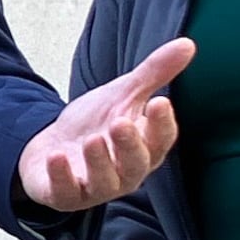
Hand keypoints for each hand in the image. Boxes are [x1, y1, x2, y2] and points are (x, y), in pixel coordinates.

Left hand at [19, 37, 191, 209]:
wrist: (52, 147)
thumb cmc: (96, 124)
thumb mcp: (123, 95)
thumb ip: (153, 74)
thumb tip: (187, 44)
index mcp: (145, 148)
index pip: (160, 140)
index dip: (161, 124)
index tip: (160, 102)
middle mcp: (125, 172)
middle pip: (135, 164)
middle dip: (130, 145)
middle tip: (121, 123)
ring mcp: (95, 187)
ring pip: (104, 182)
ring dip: (99, 162)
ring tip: (92, 140)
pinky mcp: (65, 195)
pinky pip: (65, 192)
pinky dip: (61, 177)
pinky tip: (57, 157)